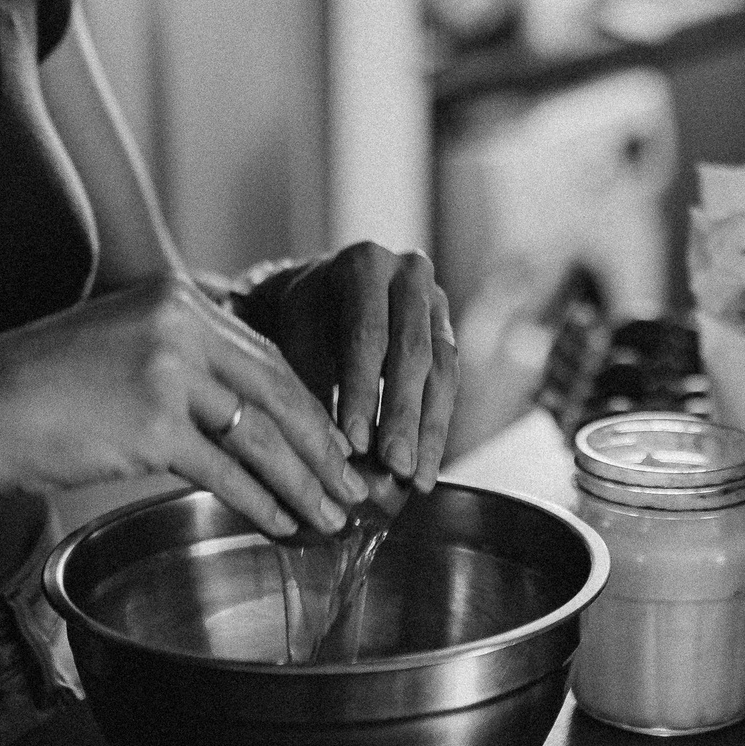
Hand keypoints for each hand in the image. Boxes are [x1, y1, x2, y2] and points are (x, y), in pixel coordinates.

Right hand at [0, 273, 369, 538]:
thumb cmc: (34, 388)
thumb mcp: (117, 343)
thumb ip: (181, 359)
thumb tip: (242, 410)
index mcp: (177, 298)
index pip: (268, 357)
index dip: (310, 408)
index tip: (337, 445)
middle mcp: (180, 324)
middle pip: (279, 393)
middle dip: (324, 448)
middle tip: (356, 487)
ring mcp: (166, 372)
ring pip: (261, 436)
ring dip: (304, 483)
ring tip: (331, 516)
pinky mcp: (149, 425)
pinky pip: (226, 472)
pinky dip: (262, 503)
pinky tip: (282, 525)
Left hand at [261, 245, 457, 491]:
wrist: (324, 296)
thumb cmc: (303, 320)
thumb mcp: (295, 341)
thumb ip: (310, 387)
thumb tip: (326, 456)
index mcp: (364, 266)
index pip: (367, 333)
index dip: (361, 390)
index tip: (354, 442)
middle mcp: (409, 275)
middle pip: (413, 352)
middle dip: (402, 416)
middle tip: (394, 466)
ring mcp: (437, 303)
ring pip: (442, 372)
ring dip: (428, 431)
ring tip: (414, 479)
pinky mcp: (449, 334)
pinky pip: (449, 386)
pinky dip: (435, 431)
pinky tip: (424, 470)